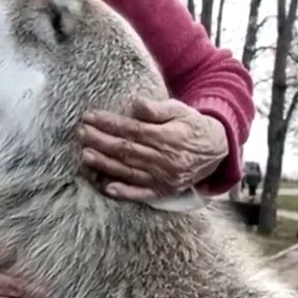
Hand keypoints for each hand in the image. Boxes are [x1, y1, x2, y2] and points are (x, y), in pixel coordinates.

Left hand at [78, 97, 228, 201]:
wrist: (217, 150)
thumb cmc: (192, 126)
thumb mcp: (180, 110)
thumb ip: (157, 109)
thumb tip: (135, 103)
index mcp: (168, 138)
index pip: (132, 130)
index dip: (109, 124)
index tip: (90, 116)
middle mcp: (164, 160)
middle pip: (126, 150)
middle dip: (100, 141)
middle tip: (81, 133)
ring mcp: (163, 177)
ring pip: (129, 171)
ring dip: (105, 164)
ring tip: (85, 156)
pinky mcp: (163, 190)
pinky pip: (141, 193)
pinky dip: (124, 192)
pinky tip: (106, 187)